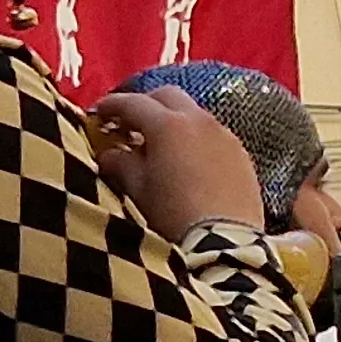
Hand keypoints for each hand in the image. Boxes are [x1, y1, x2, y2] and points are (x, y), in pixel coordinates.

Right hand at [89, 85, 264, 239]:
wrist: (225, 244)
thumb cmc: (172, 215)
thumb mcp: (137, 189)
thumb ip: (120, 163)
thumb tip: (110, 153)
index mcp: (168, 124)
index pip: (133, 103)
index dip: (111, 105)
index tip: (98, 113)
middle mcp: (199, 120)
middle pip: (168, 96)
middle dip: (145, 104)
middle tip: (129, 123)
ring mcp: (225, 135)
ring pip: (194, 113)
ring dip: (173, 120)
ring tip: (159, 144)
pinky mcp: (242, 155)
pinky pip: (214, 135)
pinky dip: (195, 138)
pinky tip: (188, 160)